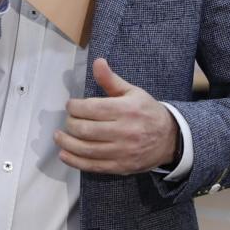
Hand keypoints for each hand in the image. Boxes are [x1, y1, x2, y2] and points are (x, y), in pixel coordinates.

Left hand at [55, 59, 178, 174]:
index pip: (92, 108)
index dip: (75, 107)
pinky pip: (93, 166)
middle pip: (86, 129)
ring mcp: (122, 151)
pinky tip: (64, 154)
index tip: (71, 105)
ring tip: (59, 136)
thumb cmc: (147, 112)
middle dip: (71, 123)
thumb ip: (111, 80)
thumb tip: (97, 62)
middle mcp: (124, 131)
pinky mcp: (120, 166)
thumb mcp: (133, 92)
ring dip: (67, 142)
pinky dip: (75, 161)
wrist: (170, 139)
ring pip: (86, 149)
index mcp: (127, 110)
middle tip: (68, 120)